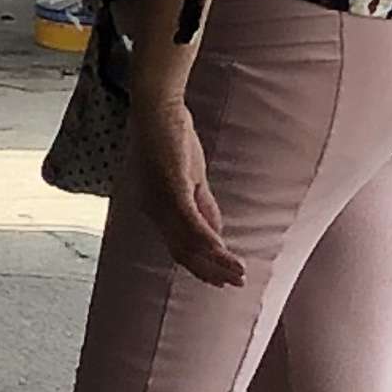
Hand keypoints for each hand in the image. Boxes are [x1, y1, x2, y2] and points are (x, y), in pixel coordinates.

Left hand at [131, 77, 242, 287]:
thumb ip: (203, 205)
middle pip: (182, 252)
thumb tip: (217, 232)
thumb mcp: (191, 177)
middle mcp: (154, 210)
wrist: (159, 108)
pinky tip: (222, 250)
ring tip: (237, 272)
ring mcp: (160, 200)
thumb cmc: (172, 137)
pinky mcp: (171, 187)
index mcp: (157, 209)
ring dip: (215, 260)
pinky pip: (189, 221)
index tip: (221, 279)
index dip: (200, 266)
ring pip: (187, 242)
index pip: (178, 248)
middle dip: (209, 271)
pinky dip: (207, 239)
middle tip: (234, 283)